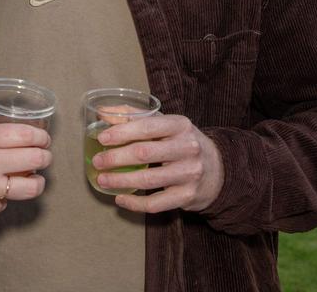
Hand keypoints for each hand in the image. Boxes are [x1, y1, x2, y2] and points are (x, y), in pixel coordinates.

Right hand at [0, 105, 51, 218]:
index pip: (25, 136)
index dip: (41, 136)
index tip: (44, 137)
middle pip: (34, 160)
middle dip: (45, 156)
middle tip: (44, 154)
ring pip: (29, 189)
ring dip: (37, 182)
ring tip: (35, 177)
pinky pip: (4, 205)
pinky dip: (5, 198)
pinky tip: (1, 191)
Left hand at [91, 114, 223, 213]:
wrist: (219, 170)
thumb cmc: (182, 143)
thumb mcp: (166, 124)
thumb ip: (136, 116)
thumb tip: (103, 113)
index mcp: (180, 125)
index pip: (147, 126)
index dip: (122, 132)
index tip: (102, 138)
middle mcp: (188, 148)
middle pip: (145, 153)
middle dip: (116, 158)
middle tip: (97, 161)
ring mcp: (189, 174)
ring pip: (148, 180)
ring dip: (121, 181)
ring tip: (102, 180)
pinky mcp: (188, 196)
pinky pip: (156, 203)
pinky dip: (135, 203)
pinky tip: (120, 199)